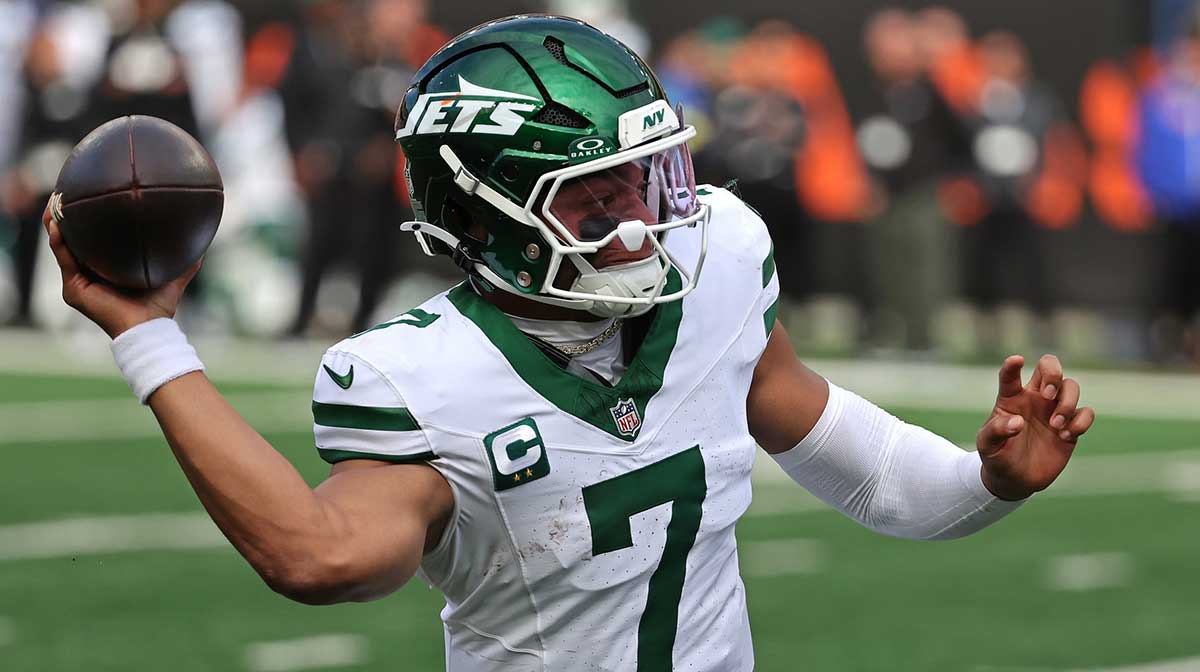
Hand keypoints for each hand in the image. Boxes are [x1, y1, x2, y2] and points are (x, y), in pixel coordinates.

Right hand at [42, 199, 200, 338]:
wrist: (149, 326)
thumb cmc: (160, 302)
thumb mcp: (174, 269)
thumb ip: (185, 251)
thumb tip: (204, 228)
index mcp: (107, 264)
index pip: (92, 234)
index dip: (87, 214)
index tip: (88, 190)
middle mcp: (90, 270)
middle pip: (71, 235)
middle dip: (65, 211)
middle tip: (65, 189)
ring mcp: (79, 279)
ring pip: (61, 243)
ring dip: (55, 221)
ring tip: (56, 200)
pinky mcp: (73, 289)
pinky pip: (64, 258)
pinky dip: (59, 240)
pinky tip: (57, 224)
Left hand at [976, 354, 1095, 500]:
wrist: (1015, 480)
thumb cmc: (997, 457)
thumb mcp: (988, 445)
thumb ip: (997, 431)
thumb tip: (1017, 422)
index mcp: (1011, 398)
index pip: (1010, 375)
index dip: (1012, 365)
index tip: (1017, 360)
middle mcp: (1034, 398)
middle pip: (1050, 366)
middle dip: (1053, 373)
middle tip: (1047, 394)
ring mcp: (1054, 410)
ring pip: (1071, 386)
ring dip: (1067, 403)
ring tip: (1055, 425)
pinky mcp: (1071, 426)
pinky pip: (1086, 412)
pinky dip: (1080, 421)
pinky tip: (1065, 435)